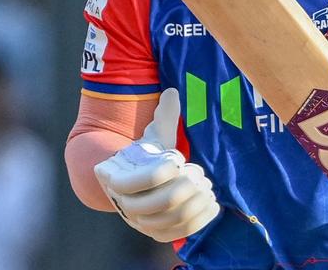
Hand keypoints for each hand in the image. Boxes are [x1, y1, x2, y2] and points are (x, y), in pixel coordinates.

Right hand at [93, 88, 218, 241]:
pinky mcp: (159, 234)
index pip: (138, 180)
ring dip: (194, 201)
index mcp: (115, 179)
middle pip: (159, 202)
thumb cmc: (145, 156)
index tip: (178, 157)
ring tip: (205, 185)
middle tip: (197, 173)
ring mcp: (141, 223)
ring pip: (172, 219)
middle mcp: (124, 206)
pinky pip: (181, 232)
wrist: (136, 183)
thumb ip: (162, 117)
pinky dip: (200, 219)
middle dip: (184, 187)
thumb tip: (172, 93)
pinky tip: (212, 202)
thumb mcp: (152, 137)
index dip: (163, 170)